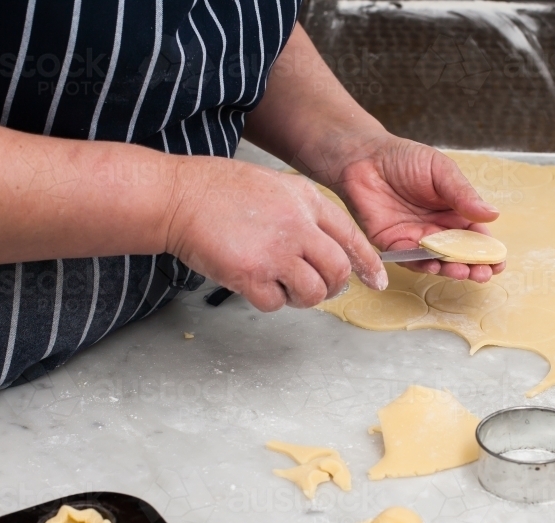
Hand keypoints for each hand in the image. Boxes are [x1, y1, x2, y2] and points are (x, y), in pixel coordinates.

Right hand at [163, 157, 386, 311]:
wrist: (178, 196)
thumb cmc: (220, 191)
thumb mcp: (276, 186)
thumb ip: (305, 213)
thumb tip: (326, 247)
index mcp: (307, 200)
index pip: (351, 236)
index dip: (367, 263)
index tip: (376, 280)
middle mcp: (298, 226)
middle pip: (338, 271)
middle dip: (333, 286)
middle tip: (318, 288)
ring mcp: (276, 252)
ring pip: (313, 293)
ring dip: (302, 297)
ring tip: (281, 284)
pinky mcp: (251, 274)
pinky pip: (276, 303)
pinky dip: (268, 300)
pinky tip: (254, 282)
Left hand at [331, 135, 503, 282]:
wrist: (365, 158)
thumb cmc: (404, 159)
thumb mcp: (441, 170)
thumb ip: (463, 194)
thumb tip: (493, 214)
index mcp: (454, 211)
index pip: (476, 236)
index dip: (489, 250)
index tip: (499, 261)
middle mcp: (437, 229)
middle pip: (460, 254)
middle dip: (473, 266)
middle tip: (483, 273)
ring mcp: (416, 238)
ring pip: (437, 261)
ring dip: (450, 269)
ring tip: (462, 271)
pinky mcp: (393, 244)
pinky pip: (409, 259)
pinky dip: (422, 264)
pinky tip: (435, 265)